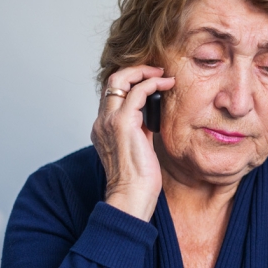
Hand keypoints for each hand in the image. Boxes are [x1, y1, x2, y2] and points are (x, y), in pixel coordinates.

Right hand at [91, 65, 174, 220]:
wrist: (131, 197)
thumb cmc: (138, 181)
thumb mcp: (138, 149)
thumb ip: (140, 131)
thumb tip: (151, 120)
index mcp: (103, 129)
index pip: (111, 95)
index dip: (130, 83)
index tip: (150, 81)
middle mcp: (101, 122)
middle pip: (112, 81)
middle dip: (136, 71)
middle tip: (157, 71)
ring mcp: (110, 121)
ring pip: (121, 80)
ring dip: (145, 73)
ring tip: (164, 75)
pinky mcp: (123, 123)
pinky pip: (137, 92)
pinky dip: (152, 83)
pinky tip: (166, 84)